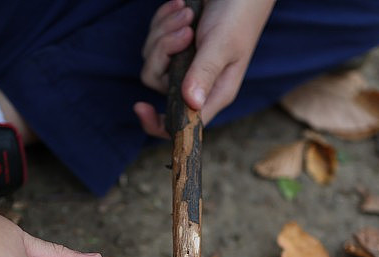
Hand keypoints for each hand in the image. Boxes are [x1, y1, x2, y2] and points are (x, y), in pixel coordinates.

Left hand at [135, 0, 274, 137]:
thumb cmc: (239, 14)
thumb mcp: (222, 44)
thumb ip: (204, 72)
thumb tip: (190, 103)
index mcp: (214, 93)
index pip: (183, 123)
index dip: (158, 123)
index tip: (140, 107)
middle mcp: (197, 82)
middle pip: (157, 82)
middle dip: (164, 53)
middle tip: (187, 30)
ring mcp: (184, 62)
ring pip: (151, 58)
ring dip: (165, 31)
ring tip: (188, 13)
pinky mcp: (175, 43)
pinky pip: (153, 38)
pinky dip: (163, 20)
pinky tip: (183, 6)